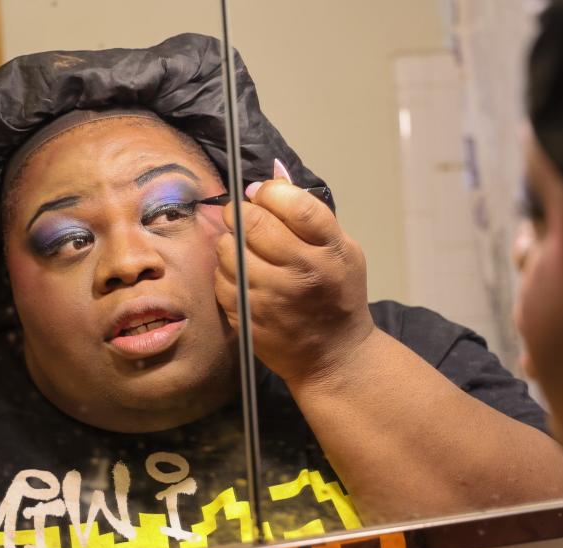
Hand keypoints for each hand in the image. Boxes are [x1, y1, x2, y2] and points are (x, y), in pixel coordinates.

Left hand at [214, 160, 374, 385]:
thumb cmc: (338, 298)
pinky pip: (221, 278)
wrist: (334, 356)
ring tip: (244, 249)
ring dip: (231, 242)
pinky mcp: (249, 316)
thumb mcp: (342, 250)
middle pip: (253, 222)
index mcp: (331, 250)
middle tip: (243, 215)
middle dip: (241, 211)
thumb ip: (310, 214)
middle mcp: (302, 272)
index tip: (264, 194)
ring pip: (229, 248)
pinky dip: (226, 272)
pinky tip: (242, 276)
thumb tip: (272, 176)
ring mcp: (272, 297)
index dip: (270, 191)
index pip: (294, 203)